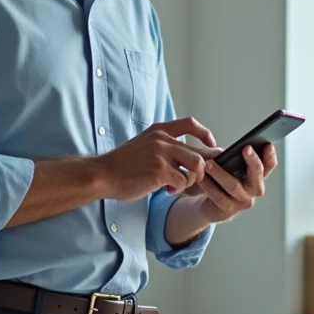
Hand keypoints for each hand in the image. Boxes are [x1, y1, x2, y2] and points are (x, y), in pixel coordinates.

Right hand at [96, 117, 217, 201]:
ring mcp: (161, 155)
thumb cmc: (123, 165)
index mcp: (159, 131)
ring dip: (191, 180)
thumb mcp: (145, 146)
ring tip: (177, 184)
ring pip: (195, 168)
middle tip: (190, 179)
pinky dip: (177, 189)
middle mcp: (162, 140)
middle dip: (200, 171)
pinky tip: (166, 189)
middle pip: (198, 154)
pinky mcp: (159, 171)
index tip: (210, 145)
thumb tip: (192, 157)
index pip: (190, 124)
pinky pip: (182, 181)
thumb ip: (166, 148)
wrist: (103, 174)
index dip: (205, 134)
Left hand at [194, 143, 277, 222]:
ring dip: (220, 173)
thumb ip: (235, 158)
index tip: (268, 144)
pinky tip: (201, 178)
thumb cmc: (222, 180)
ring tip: (208, 164)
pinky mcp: (229, 209)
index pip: (269, 165)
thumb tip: (232, 149)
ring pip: (234, 186)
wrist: (211, 205)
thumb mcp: (230, 166)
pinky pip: (219, 196)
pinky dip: (209, 186)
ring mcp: (244, 201)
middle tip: (246, 148)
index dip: (270, 155)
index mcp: (257, 176)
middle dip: (252, 161)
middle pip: (257, 174)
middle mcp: (255, 189)